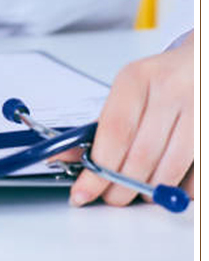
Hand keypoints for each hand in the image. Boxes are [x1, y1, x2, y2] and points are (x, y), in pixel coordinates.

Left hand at [66, 32, 193, 206]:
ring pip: (169, 170)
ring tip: (140, 189)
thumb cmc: (161, 81)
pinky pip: (195, 176)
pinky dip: (178, 188)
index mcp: (137, 79)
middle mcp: (172, 90)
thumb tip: (64, 158)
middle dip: (120, 188)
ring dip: (149, 191)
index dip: (97, 170)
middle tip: (112, 197)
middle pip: (140, 156)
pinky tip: (169, 182)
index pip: (114, 134)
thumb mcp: (127, 94)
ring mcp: (200, 108)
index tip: (83, 192)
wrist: (202, 63)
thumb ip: (98, 128)